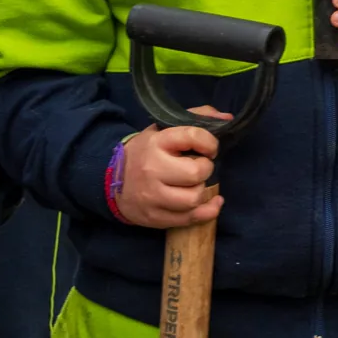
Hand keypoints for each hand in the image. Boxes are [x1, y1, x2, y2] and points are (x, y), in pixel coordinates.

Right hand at [116, 109, 230, 228]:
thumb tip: (228, 118)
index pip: (193, 136)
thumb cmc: (147, 151)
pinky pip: (189, 219)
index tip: (210, 148)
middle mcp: (152, 169)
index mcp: (157, 142)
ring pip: (193, 199)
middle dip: (205, 169)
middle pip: (196, 173)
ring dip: (202, 191)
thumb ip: (197, 117)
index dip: (210, 142)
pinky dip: (207, 211)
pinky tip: (211, 202)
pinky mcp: (153, 217)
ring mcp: (151, 196)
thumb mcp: (165, 128)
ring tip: (196, 184)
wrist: (109, 179)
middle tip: (199, 168)